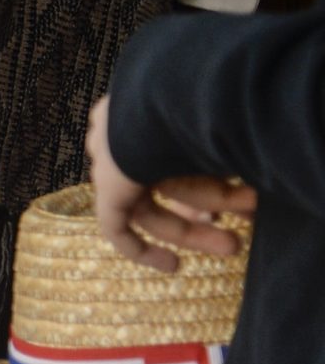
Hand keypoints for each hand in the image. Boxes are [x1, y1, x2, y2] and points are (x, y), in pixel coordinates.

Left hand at [88, 96, 255, 272]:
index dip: (214, 185)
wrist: (181, 97)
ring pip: (152, 205)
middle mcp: (128, 132)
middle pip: (170, 181)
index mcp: (153, 108)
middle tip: (245, 226)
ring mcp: (112, 159)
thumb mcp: (225, 130)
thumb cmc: (215, 102)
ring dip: (193, 229)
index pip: (180, 156)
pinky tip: (172, 267)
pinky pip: (117, 226)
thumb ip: (231, 153)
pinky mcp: (106, 185)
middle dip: (213, 207)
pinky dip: (141, 249)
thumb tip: (258, 179)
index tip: (248, 201)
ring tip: (234, 246)